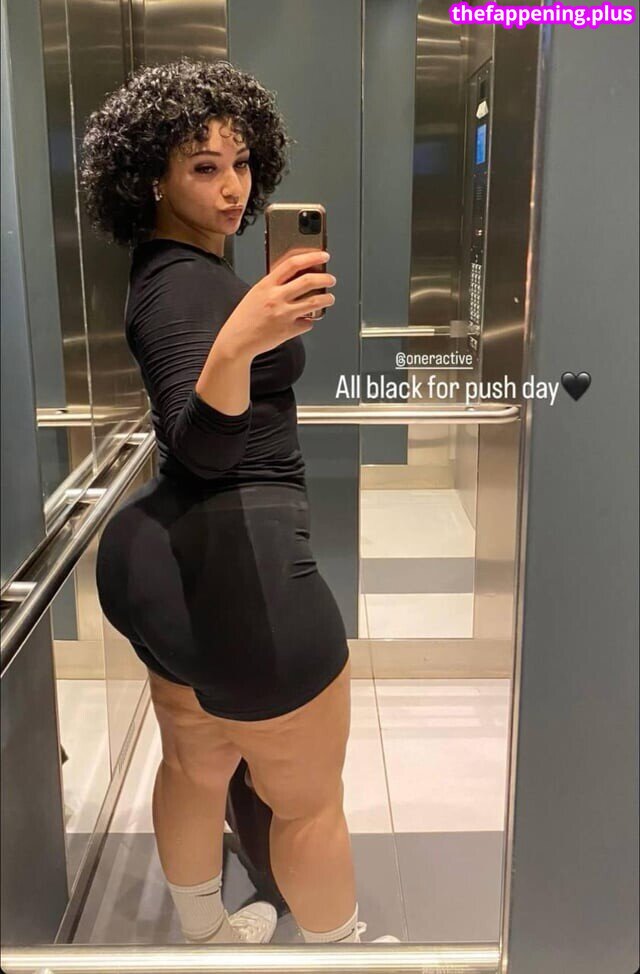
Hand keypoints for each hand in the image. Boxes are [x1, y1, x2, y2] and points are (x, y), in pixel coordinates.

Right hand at [220, 250, 335, 358]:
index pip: (293, 263)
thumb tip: (297, 277)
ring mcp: (283, 314)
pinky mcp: (288, 330)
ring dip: (327, 299)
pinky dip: (310, 321)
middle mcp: (276, 298)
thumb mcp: (256, 293)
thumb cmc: (245, 317)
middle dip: (325, 278)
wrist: (237, 340)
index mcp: (266, 285)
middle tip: (331, 279)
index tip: (323, 256)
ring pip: (315, 302)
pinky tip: (307, 319)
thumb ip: (274, 284)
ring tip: (329, 298)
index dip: (311, 257)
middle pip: (308, 281)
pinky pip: (308, 323)